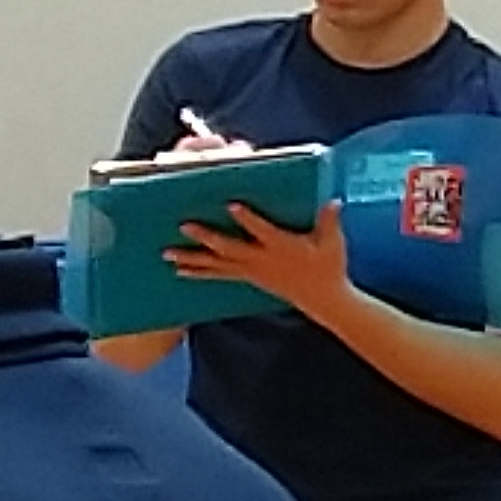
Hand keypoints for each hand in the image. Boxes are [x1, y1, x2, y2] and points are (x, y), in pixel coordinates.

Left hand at [165, 198, 355, 319]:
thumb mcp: (333, 243)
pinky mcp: (248, 278)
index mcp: (281, 247)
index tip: (231, 206)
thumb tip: (333, 201)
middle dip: (207, 237)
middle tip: (184, 226)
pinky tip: (180, 270)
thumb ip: (329, 221)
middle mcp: (262, 259)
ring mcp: (252, 270)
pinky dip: (198, 272)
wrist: (323, 299)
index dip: (247, 219)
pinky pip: (218, 275)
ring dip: (191, 258)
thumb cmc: (329, 267)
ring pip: (217, 264)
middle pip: (229, 248)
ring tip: (167, 253)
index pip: (262, 231)